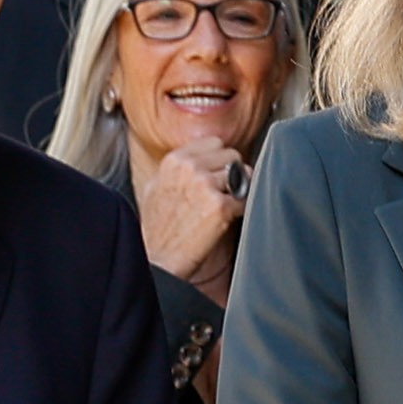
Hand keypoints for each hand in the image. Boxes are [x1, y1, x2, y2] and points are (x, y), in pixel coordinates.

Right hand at [139, 141, 245, 300]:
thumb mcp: (156, 187)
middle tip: (223, 193)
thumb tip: (198, 158)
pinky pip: (246, 199)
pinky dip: (242, 210)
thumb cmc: (157, 229)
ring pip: (244, 174)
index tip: (217, 175)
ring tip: (224, 207)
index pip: (215, 142)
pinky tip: (227, 220)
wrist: (159, 260)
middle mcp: (190, 168)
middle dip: (233, 173)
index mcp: (175, 160)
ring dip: (239, 190)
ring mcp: (206, 186)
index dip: (219, 160)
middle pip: (233, 155)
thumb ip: (177, 168)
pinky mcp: (220, 207)